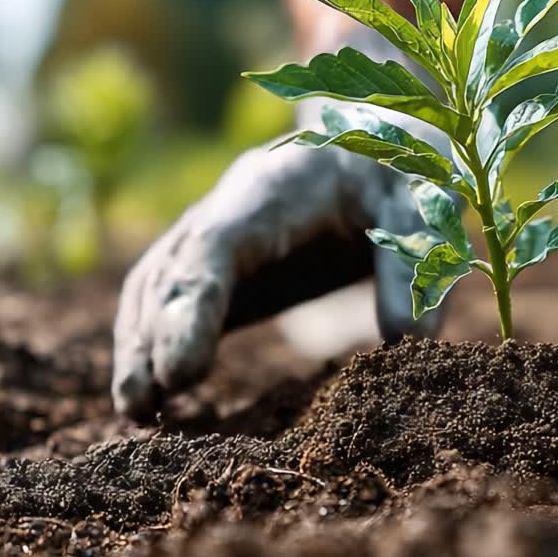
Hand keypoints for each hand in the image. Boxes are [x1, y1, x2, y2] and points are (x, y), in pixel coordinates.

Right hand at [111, 39, 445, 420]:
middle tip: (144, 407)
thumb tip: (405, 342)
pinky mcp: (216, 265)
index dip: (191, 310)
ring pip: (154, 287)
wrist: (377, 142)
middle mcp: (228, 208)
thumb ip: (411, 268)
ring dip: (138, 348)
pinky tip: (147, 399)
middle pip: (171, 271)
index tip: (180, 372)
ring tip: (136, 414)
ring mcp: (213, 234)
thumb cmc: (399, 173)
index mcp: (273, 189)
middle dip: (153, 339)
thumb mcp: (421, 208)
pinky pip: (165, 301)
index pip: (214, 245)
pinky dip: (149, 345)